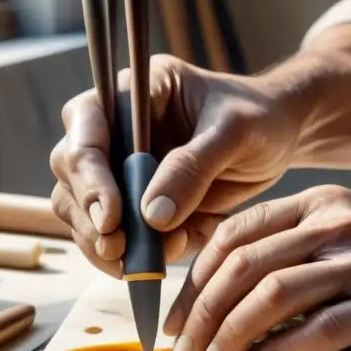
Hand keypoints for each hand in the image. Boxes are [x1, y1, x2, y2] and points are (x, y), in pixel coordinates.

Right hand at [49, 55, 301, 277]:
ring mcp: (119, 167)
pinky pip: (116, 236)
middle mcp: (114, 128)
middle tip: (121, 251)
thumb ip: (194, 166)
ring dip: (108, 243)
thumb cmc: (259, 118)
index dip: (88, 174)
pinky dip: (139, 254)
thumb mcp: (236, 131)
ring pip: (82, 211)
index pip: (84, 124)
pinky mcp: (134, 203)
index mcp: (133, 92)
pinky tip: (180, 247)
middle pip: (71, 174)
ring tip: (157, 258)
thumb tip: (151, 215)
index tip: (111, 218)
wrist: (279, 139)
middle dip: (91, 217)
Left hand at [162, 185, 350, 350]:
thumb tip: (210, 303)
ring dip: (233, 332)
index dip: (194, 281)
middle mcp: (334, 225)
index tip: (175, 320)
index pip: (234, 235)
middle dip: (203, 313)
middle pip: (246, 265)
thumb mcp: (329, 232)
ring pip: (277, 293)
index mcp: (312, 204)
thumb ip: (280, 251)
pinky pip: (326, 326)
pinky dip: (290, 348)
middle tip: (184, 350)